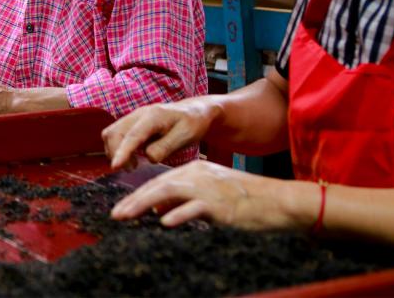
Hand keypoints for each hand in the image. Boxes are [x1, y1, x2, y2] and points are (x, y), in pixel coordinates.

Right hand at [102, 98, 220, 170]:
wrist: (193, 111)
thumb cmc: (192, 123)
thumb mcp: (186, 136)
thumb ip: (166, 147)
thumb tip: (148, 158)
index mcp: (154, 116)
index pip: (133, 135)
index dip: (122, 152)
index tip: (115, 166)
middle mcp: (139, 114)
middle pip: (114, 132)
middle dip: (116, 154)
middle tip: (132, 169)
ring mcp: (133, 117)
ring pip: (111, 133)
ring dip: (115, 151)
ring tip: (133, 165)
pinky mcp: (131, 123)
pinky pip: (115, 134)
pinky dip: (118, 148)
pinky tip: (132, 157)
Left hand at [110, 160, 314, 231]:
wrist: (277, 200)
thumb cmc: (245, 201)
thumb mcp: (210, 195)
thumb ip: (184, 200)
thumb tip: (159, 210)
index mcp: (194, 170)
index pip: (159, 182)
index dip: (138, 195)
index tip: (121, 208)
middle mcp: (197, 174)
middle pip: (157, 185)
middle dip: (133, 200)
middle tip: (115, 214)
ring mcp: (208, 188)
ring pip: (168, 192)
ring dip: (143, 204)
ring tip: (125, 216)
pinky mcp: (220, 204)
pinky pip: (195, 208)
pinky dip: (179, 214)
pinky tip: (164, 222)